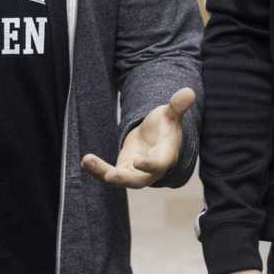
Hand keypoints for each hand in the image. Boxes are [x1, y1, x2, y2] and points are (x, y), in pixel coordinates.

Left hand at [81, 87, 195, 187]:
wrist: (156, 140)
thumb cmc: (165, 126)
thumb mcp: (170, 114)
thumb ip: (177, 106)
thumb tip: (189, 91)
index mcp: (165, 157)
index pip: (158, 165)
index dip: (148, 165)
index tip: (136, 161)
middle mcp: (150, 171)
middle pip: (138, 181)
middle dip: (123, 179)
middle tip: (110, 176)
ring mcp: (134, 173)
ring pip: (119, 178)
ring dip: (102, 172)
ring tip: (87, 160)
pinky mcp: (121, 171)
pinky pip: (107, 173)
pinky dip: (95, 170)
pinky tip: (85, 161)